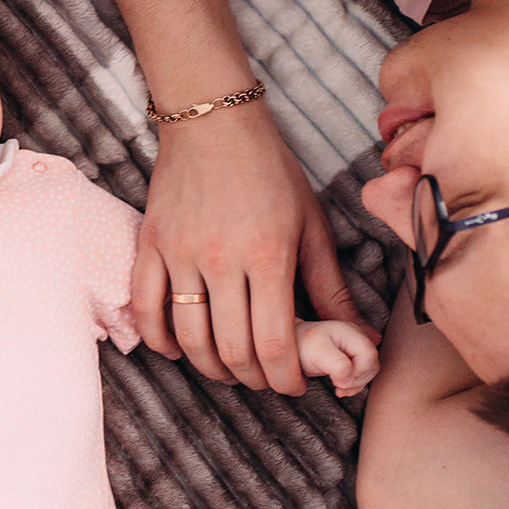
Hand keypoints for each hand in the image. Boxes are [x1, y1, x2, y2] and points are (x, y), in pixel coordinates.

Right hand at [133, 103, 359, 394]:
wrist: (214, 122)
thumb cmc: (271, 170)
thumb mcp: (312, 224)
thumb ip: (330, 285)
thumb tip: (360, 335)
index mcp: (268, 256)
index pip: (274, 343)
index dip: (285, 378)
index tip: (294, 386)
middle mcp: (221, 260)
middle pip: (231, 349)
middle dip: (252, 378)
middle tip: (265, 378)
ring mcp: (180, 253)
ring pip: (188, 336)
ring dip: (209, 366)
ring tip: (228, 368)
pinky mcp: (151, 244)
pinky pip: (147, 305)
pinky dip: (159, 338)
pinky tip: (177, 349)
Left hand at [295, 318, 381, 398]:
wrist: (292, 348)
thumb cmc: (302, 347)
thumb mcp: (318, 354)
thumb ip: (337, 365)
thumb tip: (349, 380)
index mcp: (351, 332)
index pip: (369, 355)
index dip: (358, 372)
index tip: (337, 379)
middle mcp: (357, 337)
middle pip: (372, 365)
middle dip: (358, 380)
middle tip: (337, 385)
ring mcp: (356, 347)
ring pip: (369, 371)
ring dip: (356, 384)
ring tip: (338, 387)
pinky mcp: (352, 357)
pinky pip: (362, 374)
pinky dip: (353, 384)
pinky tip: (340, 387)